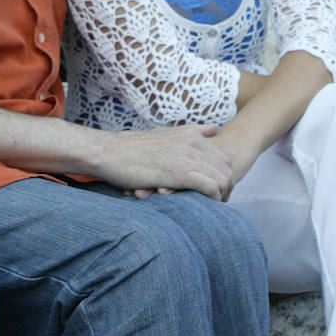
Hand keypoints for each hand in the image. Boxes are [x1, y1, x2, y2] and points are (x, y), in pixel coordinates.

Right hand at [96, 124, 233, 200]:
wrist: (108, 152)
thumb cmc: (130, 147)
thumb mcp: (162, 133)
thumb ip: (189, 132)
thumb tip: (214, 128)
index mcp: (190, 135)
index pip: (222, 156)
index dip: (223, 173)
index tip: (217, 187)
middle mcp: (193, 143)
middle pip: (226, 168)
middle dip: (227, 186)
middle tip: (220, 200)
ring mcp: (187, 157)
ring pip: (222, 178)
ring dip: (222, 195)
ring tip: (214, 206)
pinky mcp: (180, 172)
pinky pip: (210, 187)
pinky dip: (213, 198)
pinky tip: (206, 205)